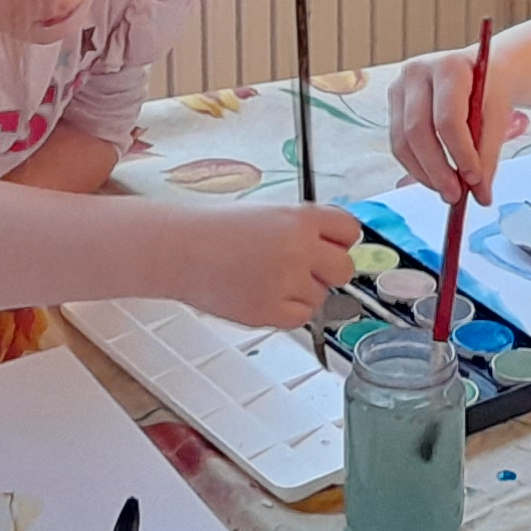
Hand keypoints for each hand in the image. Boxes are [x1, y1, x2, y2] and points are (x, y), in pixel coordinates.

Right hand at [176, 202, 364, 327]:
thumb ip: (306, 228)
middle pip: (344, 269)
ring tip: (266, 278)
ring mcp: (285, 282)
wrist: (180, 250)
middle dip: (328, 271)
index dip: (339, 240)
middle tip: (302, 268)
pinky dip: (286, 311)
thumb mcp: (269, 213)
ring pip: (320, 297)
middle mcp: (298, 249)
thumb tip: (336, 246)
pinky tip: (262, 293)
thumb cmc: (217, 229)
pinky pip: (300, 318)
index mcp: (299, 218)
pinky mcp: (270, 311)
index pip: (349, 231)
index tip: (330, 245)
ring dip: (301, 292)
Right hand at [387, 48, 509, 204]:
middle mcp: (417, 72)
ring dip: (425, 174)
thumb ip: (488, 154)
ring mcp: (399, 87)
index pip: (448, 119)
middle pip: (418, 131)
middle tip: (455, 195)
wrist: (482, 70)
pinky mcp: (393, 103)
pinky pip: (398, 144)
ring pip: (403, 142)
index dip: (460, 154)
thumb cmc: (490, 89)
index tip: (474, 180)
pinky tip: (435, 178)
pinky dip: (417, 167)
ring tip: (448, 191)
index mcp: (449, 67)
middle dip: (437, 170)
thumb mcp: (498, 115)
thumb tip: (481, 194)